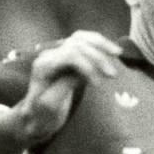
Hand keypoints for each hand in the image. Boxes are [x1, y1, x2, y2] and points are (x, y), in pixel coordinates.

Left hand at [0, 32, 121, 153]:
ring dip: (101, 44)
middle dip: (97, 57)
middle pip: (77, 44)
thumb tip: (81, 73)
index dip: (87, 67)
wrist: (35, 115)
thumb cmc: (41, 115)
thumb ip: (64, 86)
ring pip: (81, 38)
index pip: (69, 55)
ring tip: (118, 54)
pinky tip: (112, 51)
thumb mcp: (50, 105)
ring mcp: (57, 53)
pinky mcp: (66, 56)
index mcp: (43, 66)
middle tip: (113, 75)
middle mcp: (49, 54)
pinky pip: (84, 42)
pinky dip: (98, 44)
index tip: (99, 85)